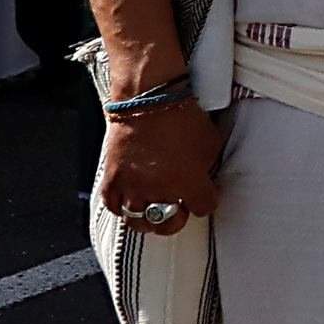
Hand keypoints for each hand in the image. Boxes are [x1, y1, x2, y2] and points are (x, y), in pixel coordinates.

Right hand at [98, 99, 223, 228]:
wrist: (148, 99)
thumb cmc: (183, 116)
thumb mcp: (211, 142)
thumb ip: (207, 167)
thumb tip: (202, 178)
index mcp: (189, 183)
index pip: (203, 208)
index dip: (205, 201)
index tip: (203, 195)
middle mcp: (160, 190)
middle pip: (168, 224)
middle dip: (176, 219)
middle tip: (177, 210)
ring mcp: (133, 186)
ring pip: (138, 221)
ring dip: (148, 218)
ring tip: (152, 210)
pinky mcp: (112, 179)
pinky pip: (113, 206)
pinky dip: (121, 207)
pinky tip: (129, 201)